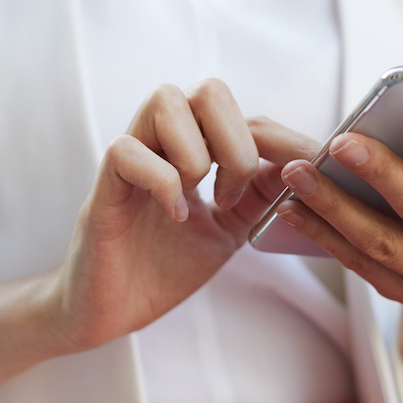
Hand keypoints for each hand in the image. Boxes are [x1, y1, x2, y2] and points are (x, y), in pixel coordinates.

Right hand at [50, 79, 317, 351]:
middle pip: (208, 89)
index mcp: (191, 147)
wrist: (112, 313)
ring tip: (199, 196)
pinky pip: (127, 152)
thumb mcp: (229, 228)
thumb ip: (259, 196)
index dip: (269, 138)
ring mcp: (130, 162)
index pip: (235, 108)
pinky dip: (162, 182)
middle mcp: (160, 143)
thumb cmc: (166, 267)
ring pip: (165, 99)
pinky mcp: (102, 190)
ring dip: (197, 152)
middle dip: (236, 139)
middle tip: (233, 190)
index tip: (279, 182)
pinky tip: (175, 215)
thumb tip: (300, 164)